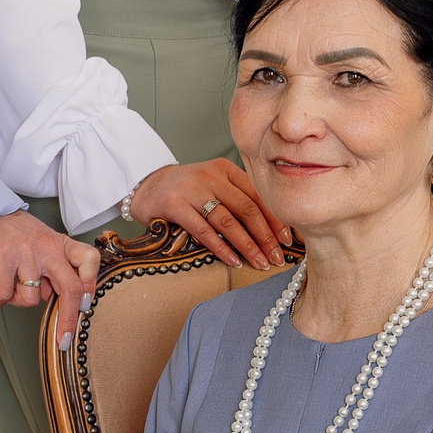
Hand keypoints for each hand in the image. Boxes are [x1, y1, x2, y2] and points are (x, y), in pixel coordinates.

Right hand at [0, 211, 100, 343]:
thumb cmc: (15, 231)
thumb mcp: (44, 242)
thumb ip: (54, 268)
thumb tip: (55, 298)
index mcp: (60, 243)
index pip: (89, 260)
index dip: (91, 285)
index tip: (86, 306)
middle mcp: (48, 247)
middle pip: (71, 289)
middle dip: (68, 320)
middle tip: (64, 340)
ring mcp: (26, 253)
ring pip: (32, 298)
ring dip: (19, 301)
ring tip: (11, 288)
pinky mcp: (3, 258)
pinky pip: (5, 295)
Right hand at [128, 159, 289, 271]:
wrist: (145, 186)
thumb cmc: (185, 190)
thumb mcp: (212, 184)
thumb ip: (236, 198)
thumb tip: (270, 229)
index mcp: (225, 169)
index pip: (257, 195)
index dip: (275, 219)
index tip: (287, 239)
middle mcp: (211, 176)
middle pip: (247, 208)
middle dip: (266, 236)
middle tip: (277, 257)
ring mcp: (192, 189)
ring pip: (228, 221)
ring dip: (248, 245)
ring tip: (260, 262)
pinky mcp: (175, 205)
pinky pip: (204, 231)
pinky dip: (222, 248)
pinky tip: (234, 260)